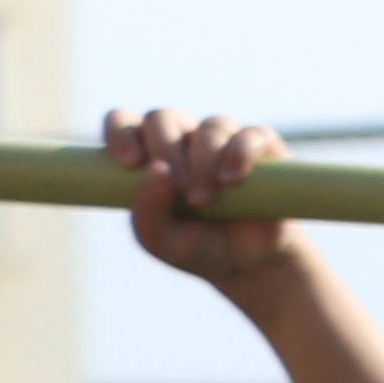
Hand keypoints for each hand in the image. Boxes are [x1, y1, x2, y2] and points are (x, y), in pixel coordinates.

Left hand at [103, 106, 303, 296]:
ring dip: (204, 162)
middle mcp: (183, 138)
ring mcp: (223, 139)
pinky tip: (232, 179)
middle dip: (167, 152)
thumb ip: (148, 210)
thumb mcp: (160, 239)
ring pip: (209, 128)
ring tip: (206, 200)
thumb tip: (159, 169)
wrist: (250, 264)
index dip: (121, 132)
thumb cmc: (197, 246)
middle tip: (182, 193)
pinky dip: (240, 153)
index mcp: (149, 153)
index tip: (130, 163)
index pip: (123, 121)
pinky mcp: (262, 147)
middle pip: (163, 118)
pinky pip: (251, 136)